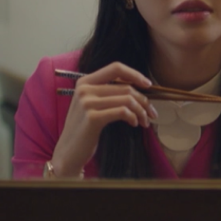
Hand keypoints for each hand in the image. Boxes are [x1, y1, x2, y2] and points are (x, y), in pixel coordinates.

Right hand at [50, 62, 155, 177]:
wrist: (68, 152)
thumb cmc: (84, 128)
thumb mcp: (91, 104)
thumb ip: (108, 92)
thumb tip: (140, 86)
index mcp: (84, 82)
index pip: (116, 68)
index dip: (135, 74)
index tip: (148, 84)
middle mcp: (84, 89)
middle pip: (126, 87)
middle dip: (144, 100)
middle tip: (152, 113)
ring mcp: (87, 103)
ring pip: (127, 99)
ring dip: (142, 111)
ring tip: (145, 121)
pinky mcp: (92, 117)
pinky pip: (123, 111)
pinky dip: (134, 117)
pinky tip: (135, 124)